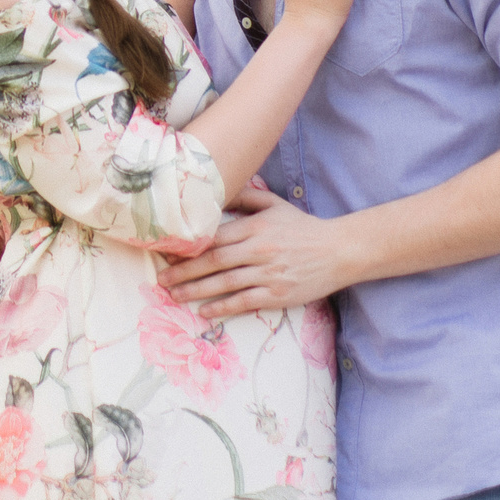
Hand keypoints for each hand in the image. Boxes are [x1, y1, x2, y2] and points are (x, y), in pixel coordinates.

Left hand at [160, 185, 361, 316]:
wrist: (338, 251)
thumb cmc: (302, 227)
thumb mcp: (275, 204)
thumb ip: (246, 196)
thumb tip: (218, 189)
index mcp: (255, 227)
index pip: (215, 237)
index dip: (189, 246)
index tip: (167, 253)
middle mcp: (259, 250)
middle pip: (214, 261)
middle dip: (184, 271)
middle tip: (161, 279)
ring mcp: (268, 274)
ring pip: (225, 283)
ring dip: (196, 291)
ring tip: (174, 296)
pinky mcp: (278, 295)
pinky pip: (244, 301)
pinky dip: (222, 307)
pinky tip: (204, 310)